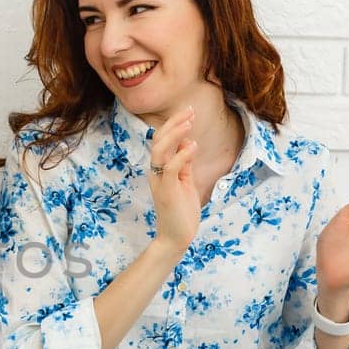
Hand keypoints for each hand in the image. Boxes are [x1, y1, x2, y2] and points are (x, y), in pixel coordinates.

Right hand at [147, 107, 200, 252]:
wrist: (177, 237)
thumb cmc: (182, 211)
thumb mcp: (186, 182)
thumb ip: (185, 163)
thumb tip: (187, 142)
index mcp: (160, 170)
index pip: (162, 141)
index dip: (174, 125)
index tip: (189, 113)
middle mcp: (156, 173)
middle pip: (159, 140)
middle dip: (174, 124)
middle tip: (189, 111)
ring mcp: (160, 181)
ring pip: (160, 150)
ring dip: (175, 134)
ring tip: (189, 122)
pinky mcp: (167, 191)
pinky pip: (171, 168)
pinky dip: (181, 155)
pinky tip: (192, 146)